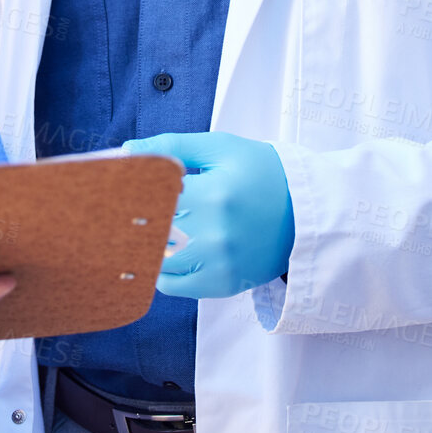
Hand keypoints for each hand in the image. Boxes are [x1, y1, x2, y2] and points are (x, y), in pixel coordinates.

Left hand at [122, 130, 293, 298]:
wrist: (308, 211)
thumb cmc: (262, 172)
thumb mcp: (221, 147)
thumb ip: (172, 146)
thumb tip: (126, 151)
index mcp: (213, 194)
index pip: (150, 197)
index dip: (131, 192)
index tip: (124, 189)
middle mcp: (214, 234)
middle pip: (150, 233)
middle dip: (137, 220)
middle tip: (128, 211)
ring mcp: (219, 264)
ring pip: (157, 264)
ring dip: (148, 248)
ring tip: (154, 230)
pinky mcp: (224, 284)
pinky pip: (174, 287)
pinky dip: (163, 271)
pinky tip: (170, 251)